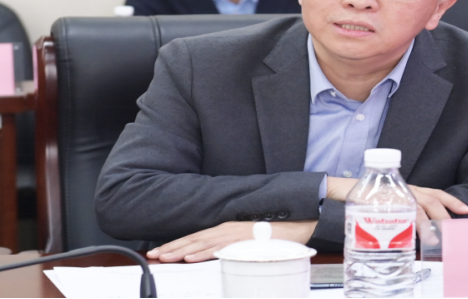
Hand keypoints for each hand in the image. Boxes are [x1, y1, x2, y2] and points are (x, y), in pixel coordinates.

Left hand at [146, 220, 318, 262]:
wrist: (301, 221)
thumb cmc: (279, 232)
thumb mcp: (251, 239)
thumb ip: (234, 245)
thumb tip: (220, 255)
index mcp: (227, 228)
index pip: (197, 238)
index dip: (177, 244)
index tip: (161, 251)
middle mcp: (227, 229)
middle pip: (194, 240)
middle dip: (172, 248)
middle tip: (154, 255)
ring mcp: (235, 234)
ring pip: (202, 244)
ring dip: (181, 251)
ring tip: (164, 257)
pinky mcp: (244, 240)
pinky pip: (220, 248)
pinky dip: (203, 253)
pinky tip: (191, 258)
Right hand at [327, 177, 467, 244]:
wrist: (341, 191)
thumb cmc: (367, 198)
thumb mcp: (390, 204)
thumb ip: (405, 214)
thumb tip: (420, 232)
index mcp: (409, 189)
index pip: (435, 193)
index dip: (451, 200)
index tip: (466, 210)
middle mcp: (404, 190)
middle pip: (429, 200)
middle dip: (442, 214)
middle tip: (450, 229)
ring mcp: (392, 194)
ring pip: (414, 207)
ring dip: (425, 224)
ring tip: (432, 238)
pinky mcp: (379, 200)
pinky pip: (393, 211)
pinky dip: (402, 223)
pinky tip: (406, 232)